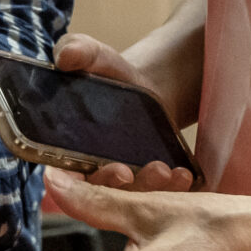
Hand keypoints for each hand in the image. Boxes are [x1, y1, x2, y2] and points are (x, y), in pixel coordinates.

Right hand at [51, 35, 194, 193]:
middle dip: (116, 189)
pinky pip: (157, 198)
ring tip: (166, 172)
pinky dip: (170, 191)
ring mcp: (124, 183)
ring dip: (148, 191)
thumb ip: (77, 50)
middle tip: (128, 173)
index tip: (105, 170)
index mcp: (68, 150)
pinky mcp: (149, 184)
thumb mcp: (95, 56)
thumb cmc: (111, 73)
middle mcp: (93, 172)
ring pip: (131, 200)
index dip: (77, 187)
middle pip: (100, 195)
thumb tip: (65, 57)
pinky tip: (185, 175)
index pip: (66, 181)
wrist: (146, 85)